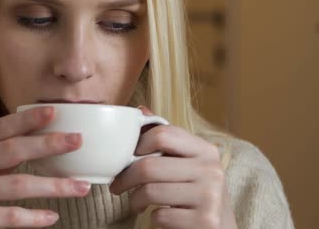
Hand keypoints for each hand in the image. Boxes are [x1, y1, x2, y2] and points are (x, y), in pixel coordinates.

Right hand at [0, 106, 90, 228]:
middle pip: (12, 150)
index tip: (54, 111)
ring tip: (81, 186)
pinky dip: (34, 217)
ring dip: (54, 186)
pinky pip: (10, 217)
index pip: (0, 128)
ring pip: (18, 185)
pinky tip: (52, 217)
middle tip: (77, 140)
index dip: (27, 119)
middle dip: (48, 144)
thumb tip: (41, 137)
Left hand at [109, 107, 237, 228]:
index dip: (137, 144)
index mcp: (206, 150)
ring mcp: (210, 197)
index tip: (128, 156)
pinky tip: (157, 215)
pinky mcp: (204, 221)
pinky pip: (159, 215)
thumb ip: (166, 139)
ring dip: (134, 199)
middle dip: (125, 177)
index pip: (162, 134)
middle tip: (116, 185)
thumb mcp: (187, 163)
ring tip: (135, 202)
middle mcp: (211, 170)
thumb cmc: (196, 193)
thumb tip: (141, 110)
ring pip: (149, 191)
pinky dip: (151, 218)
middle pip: (148, 165)